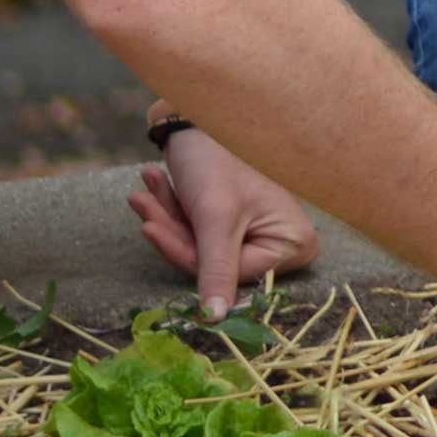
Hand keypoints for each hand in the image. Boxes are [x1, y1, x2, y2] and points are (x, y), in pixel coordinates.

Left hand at [128, 129, 319, 314]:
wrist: (203, 116)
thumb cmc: (219, 161)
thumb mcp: (215, 218)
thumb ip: (214, 271)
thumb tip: (215, 321)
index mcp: (294, 244)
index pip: (231, 274)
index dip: (186, 253)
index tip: (151, 227)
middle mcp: (282, 243)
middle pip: (212, 262)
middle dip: (173, 230)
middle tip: (142, 201)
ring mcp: (259, 232)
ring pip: (199, 246)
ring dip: (168, 216)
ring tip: (147, 184)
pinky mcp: (235, 223)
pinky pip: (197, 232)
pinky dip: (173, 209)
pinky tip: (155, 183)